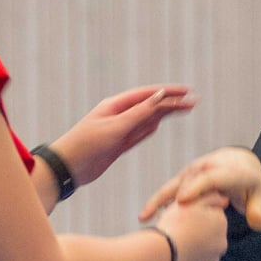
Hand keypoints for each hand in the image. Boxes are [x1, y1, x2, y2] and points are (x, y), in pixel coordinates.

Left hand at [52, 85, 195, 188]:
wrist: (68, 168)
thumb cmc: (86, 145)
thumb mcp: (115, 128)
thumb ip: (139, 114)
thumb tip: (160, 96)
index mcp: (115, 106)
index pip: (148, 95)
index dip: (169, 92)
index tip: (187, 91)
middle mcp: (118, 115)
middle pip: (150, 106)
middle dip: (172, 103)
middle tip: (193, 102)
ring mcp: (118, 130)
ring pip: (147, 119)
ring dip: (164, 113)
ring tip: (183, 108)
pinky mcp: (118, 145)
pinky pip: (138, 134)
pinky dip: (150, 128)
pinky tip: (159, 122)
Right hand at [140, 146, 260, 232]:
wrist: (239, 164)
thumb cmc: (251, 186)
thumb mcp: (260, 197)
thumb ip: (259, 211)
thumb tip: (258, 224)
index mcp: (229, 170)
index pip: (211, 177)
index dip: (197, 188)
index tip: (182, 201)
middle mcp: (208, 167)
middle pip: (187, 181)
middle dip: (173, 197)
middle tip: (162, 218)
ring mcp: (193, 172)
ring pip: (174, 185)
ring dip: (158, 200)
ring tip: (145, 219)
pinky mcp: (183, 178)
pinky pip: (169, 190)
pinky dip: (157, 202)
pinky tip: (144, 218)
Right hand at [153, 197, 228, 260]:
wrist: (161, 255)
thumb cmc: (174, 225)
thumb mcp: (191, 202)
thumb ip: (210, 197)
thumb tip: (225, 199)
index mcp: (221, 222)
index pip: (209, 215)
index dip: (193, 214)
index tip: (181, 217)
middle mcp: (221, 243)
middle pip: (206, 234)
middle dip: (195, 232)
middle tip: (176, 231)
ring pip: (201, 251)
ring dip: (191, 248)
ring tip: (173, 245)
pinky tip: (174, 258)